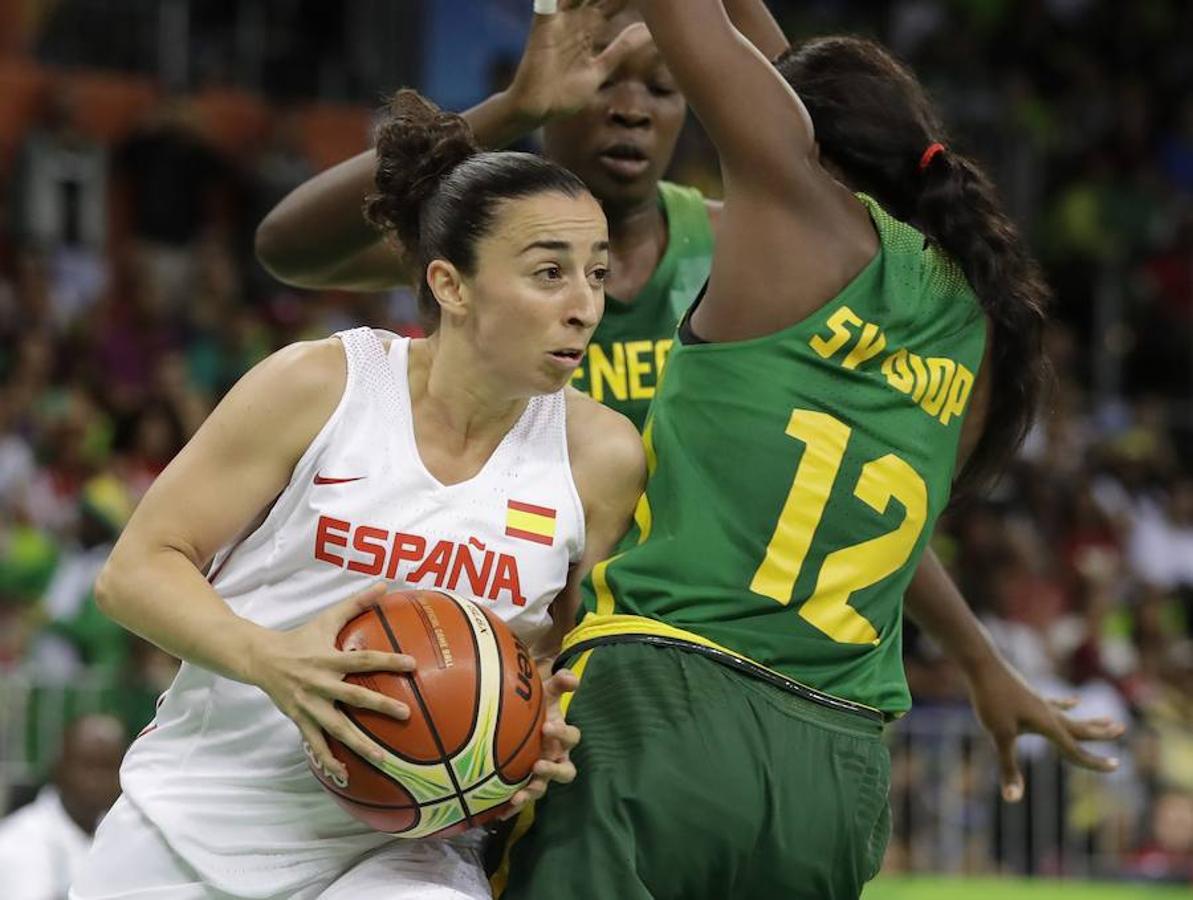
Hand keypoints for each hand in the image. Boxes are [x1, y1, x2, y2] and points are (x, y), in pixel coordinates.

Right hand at [248, 583, 416, 783]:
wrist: (260, 658)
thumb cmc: (301, 637)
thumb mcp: (327, 618)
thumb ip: (357, 603)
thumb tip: (386, 584)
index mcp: (328, 659)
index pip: (363, 660)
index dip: (387, 661)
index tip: (412, 665)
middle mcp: (320, 684)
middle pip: (353, 698)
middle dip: (380, 706)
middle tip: (407, 714)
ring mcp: (309, 705)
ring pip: (336, 729)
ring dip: (359, 745)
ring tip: (384, 759)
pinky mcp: (300, 720)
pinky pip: (315, 744)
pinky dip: (328, 760)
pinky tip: (344, 774)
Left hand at [503, 668, 581, 814]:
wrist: (523, 717)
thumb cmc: (537, 704)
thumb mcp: (547, 690)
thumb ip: (560, 682)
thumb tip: (571, 677)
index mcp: (562, 737)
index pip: (572, 737)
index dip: (563, 735)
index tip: (546, 727)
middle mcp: (556, 758)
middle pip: (565, 772)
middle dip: (553, 771)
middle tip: (538, 765)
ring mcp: (541, 773)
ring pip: (543, 788)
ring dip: (532, 793)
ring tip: (518, 796)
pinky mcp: (525, 783)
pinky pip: (521, 798)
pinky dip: (512, 808)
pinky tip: (498, 813)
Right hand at [506, 0, 650, 123]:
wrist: (537, 111)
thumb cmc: (564, 94)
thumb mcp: (600, 69)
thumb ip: (621, 48)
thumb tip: (647, 32)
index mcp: (590, 29)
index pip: (613, 3)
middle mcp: (575, 20)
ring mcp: (559, 21)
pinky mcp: (544, 25)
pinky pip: (550, 1)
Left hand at [966, 657, 1125, 802]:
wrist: (982, 664)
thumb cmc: (991, 699)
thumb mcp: (999, 735)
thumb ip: (1008, 768)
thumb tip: (1012, 800)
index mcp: (1048, 726)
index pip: (1075, 750)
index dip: (1094, 762)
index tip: (1116, 766)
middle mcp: (1049, 714)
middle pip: (1080, 728)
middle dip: (1101, 733)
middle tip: (1122, 730)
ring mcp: (1040, 703)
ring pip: (1071, 717)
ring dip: (1091, 721)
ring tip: (1110, 719)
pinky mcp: (1029, 695)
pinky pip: (1054, 703)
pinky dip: (1066, 705)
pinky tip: (1075, 701)